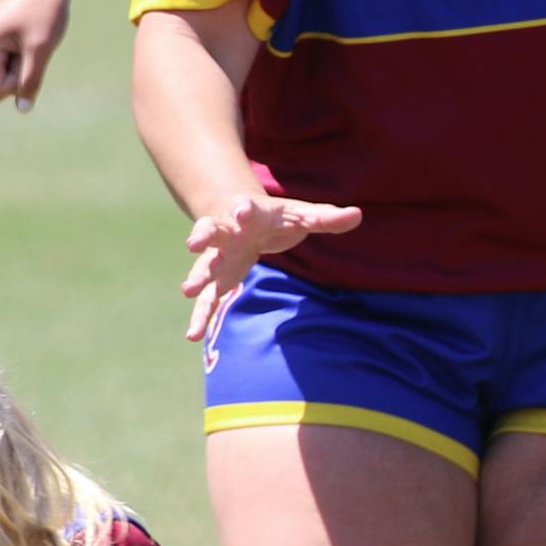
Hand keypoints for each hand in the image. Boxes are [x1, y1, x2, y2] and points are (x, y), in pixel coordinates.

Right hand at [0, 0, 70, 109]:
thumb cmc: (44, 11)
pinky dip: (17, 59)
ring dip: (18, 66)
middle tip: (31, 48)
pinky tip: (24, 39)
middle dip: (16, 75)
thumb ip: (30, 81)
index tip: (30, 57)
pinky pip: (2, 66)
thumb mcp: (40, 49)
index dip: (17, 83)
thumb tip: (22, 109)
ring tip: (28, 41)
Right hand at [178, 189, 361, 343]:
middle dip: (203, 236)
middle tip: (194, 243)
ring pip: (205, 265)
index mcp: (249, 214)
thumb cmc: (274, 218)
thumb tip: (357, 214)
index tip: (241, 211)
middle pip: (212, 231)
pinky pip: (206, 298)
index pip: (246, 209)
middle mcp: (227, 233)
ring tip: (189, 290)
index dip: (243, 210)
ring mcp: (218, 256)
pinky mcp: (217, 278)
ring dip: (198, 277)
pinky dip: (200, 315)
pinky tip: (192, 335)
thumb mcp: (301, 215)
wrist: (239, 216)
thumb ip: (326, 217)